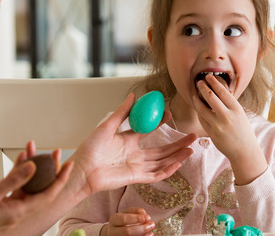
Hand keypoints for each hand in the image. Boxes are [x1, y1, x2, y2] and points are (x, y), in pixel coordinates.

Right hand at [0, 142, 71, 235]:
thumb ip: (12, 181)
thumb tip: (32, 168)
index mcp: (17, 213)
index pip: (46, 195)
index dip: (59, 179)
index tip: (68, 165)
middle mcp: (16, 211)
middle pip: (39, 188)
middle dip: (49, 169)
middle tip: (56, 153)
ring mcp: (8, 207)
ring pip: (26, 185)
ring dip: (31, 167)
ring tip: (35, 149)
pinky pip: (14, 186)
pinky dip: (18, 172)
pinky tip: (22, 158)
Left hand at [70, 93, 196, 195]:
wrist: (82, 170)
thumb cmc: (89, 149)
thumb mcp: (107, 126)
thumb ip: (122, 113)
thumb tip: (133, 96)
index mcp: (127, 141)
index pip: (148, 132)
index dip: (160, 123)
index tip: (169, 114)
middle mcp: (134, 155)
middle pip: (161, 150)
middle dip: (177, 143)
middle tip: (192, 136)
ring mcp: (136, 167)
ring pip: (162, 162)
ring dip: (177, 156)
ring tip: (191, 149)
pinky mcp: (136, 178)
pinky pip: (156, 175)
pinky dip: (168, 170)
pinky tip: (178, 162)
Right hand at [103, 207, 155, 235]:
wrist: (114, 232)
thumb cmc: (122, 221)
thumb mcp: (126, 213)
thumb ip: (135, 212)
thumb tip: (145, 215)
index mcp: (114, 220)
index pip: (123, 219)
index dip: (136, 218)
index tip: (148, 217)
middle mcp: (113, 231)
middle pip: (127, 232)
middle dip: (142, 228)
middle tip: (152, 224)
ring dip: (143, 233)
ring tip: (151, 229)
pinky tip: (149, 234)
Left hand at [194, 74, 267, 184]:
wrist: (244, 151)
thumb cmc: (243, 130)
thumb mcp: (240, 114)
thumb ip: (230, 104)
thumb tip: (221, 90)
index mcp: (236, 109)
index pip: (222, 92)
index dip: (214, 82)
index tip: (208, 76)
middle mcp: (227, 116)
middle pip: (210, 97)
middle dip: (203, 87)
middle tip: (199, 82)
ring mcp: (218, 126)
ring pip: (202, 109)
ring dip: (197, 100)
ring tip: (195, 95)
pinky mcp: (212, 134)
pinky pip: (202, 120)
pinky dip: (199, 112)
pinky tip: (198, 108)